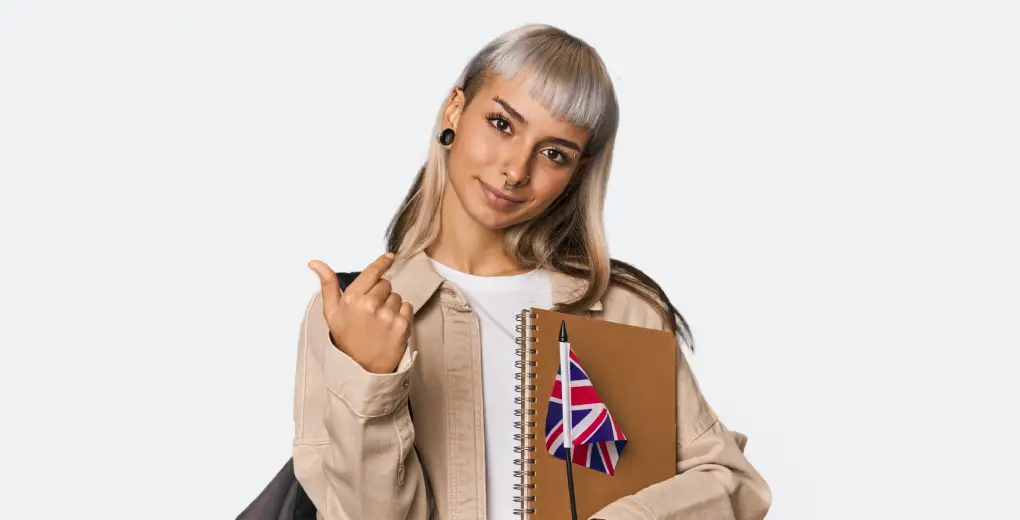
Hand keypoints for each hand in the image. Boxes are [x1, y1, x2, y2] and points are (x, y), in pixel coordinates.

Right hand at [307, 252, 412, 373]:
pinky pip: (407, 307)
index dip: (382, 263)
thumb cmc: (347, 339)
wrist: (363, 368)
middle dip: (380, 293)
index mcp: (352, 298)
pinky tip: (390, 326)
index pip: (372, 272)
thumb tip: (315, 263)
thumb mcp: (332, 313)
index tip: (389, 257)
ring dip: (391, 305)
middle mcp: (370, 304)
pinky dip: (402, 314)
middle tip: (371, 312)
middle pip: (386, 284)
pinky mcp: (402, 324)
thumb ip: (328, 285)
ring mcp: (387, 314)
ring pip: (397, 296)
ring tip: (380, 322)